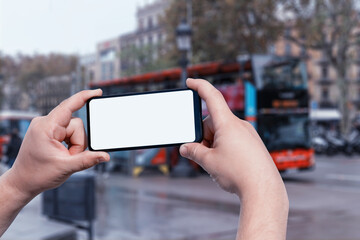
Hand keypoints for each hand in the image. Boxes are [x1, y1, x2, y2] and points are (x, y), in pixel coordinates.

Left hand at [7, 89, 109, 197]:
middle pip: (76, 124)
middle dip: (78, 143)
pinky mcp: (50, 132)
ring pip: (75, 130)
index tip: (98, 92)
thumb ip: (87, 160)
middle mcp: (45, 123)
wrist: (23, 182)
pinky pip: (69, 133)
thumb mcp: (65, 168)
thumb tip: (105, 156)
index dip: (84, 97)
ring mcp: (47, 127)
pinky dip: (71, 144)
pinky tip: (63, 153)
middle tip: (69, 157)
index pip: (68, 106)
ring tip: (64, 158)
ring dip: (75, 145)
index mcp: (45, 127)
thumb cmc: (38, 175)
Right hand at [180, 79, 287, 239]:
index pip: (212, 97)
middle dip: (203, 136)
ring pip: (222, 132)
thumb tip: (186, 148)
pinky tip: (227, 164)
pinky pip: (233, 139)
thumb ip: (193, 152)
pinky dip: (224, 147)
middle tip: (202, 155)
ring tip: (216, 163)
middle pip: (213, 122)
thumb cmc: (238, 173)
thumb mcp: (209, 162)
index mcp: (228, 123)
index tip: (190, 81)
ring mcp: (248, 134)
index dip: (199, 86)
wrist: (264, 190)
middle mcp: (240, 125)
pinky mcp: (253, 144)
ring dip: (213, 144)